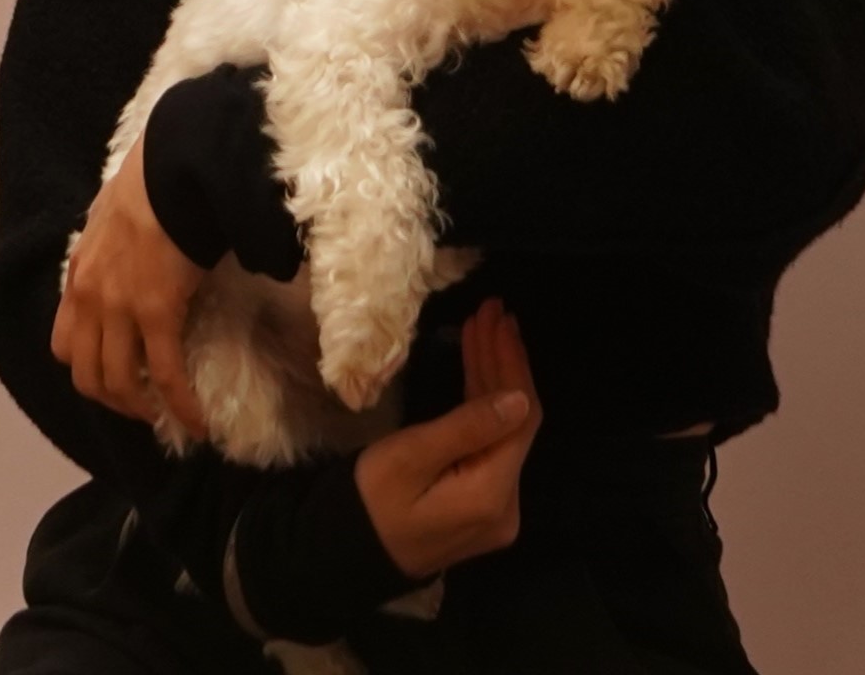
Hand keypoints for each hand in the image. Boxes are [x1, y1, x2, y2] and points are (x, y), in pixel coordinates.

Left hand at [50, 147, 204, 432]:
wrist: (174, 168)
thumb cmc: (150, 182)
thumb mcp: (110, 216)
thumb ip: (109, 246)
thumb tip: (127, 255)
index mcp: (79, 275)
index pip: (65, 343)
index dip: (87, 367)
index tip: (114, 373)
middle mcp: (90, 299)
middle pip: (86, 374)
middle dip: (112, 398)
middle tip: (139, 403)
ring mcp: (120, 310)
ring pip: (119, 383)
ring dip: (140, 407)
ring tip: (164, 415)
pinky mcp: (157, 314)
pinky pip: (165, 375)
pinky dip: (180, 405)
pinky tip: (196, 420)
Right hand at [355, 300, 537, 578]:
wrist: (344, 554)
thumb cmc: (370, 500)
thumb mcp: (412, 456)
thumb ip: (468, 427)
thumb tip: (519, 398)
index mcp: (492, 494)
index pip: (520, 418)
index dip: (512, 364)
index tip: (498, 317)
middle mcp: (505, 506)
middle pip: (515, 423)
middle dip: (503, 363)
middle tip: (491, 310)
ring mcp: (493, 509)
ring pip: (502, 431)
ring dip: (493, 379)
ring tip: (484, 327)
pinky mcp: (477, 505)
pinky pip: (488, 447)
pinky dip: (482, 406)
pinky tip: (477, 368)